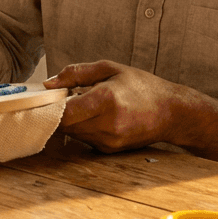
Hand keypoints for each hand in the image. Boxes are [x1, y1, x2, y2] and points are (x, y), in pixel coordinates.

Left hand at [46, 60, 183, 152]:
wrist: (171, 112)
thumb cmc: (142, 86)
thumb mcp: (109, 69)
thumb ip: (76, 73)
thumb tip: (49, 83)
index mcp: (106, 100)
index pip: (63, 112)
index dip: (49, 106)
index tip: (46, 97)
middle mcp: (107, 124)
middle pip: (64, 125)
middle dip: (57, 112)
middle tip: (62, 97)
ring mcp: (108, 140)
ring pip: (72, 133)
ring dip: (70, 120)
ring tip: (83, 105)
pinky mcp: (109, 150)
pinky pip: (83, 139)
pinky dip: (82, 127)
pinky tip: (95, 116)